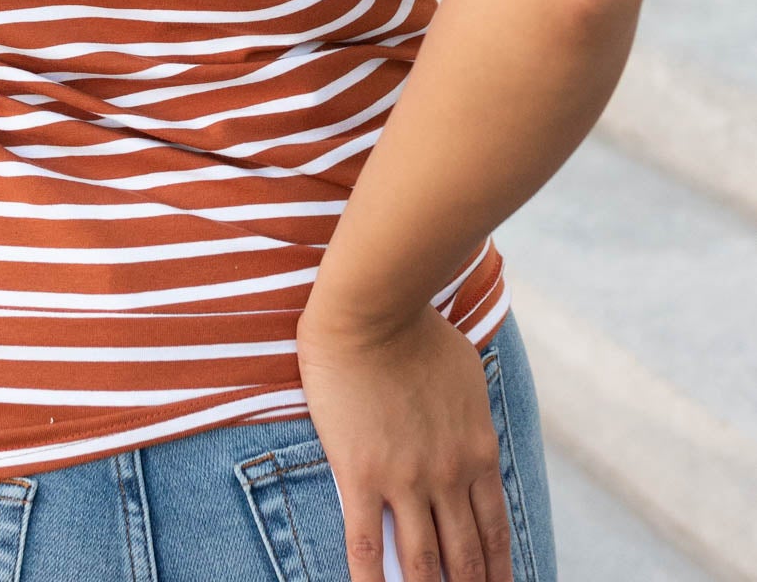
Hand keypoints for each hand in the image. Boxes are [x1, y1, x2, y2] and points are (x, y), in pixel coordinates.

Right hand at [296, 300, 511, 581]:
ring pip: (421, 562)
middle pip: (465, 557)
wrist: (375, 307)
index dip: (498, 571)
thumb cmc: (419, 329)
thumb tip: (473, 438)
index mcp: (478, 452)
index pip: (495, 530)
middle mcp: (449, 475)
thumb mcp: (467, 375)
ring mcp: (406, 479)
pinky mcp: (362, 475)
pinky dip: (370, 581)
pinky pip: (366, 544)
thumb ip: (471, 416)